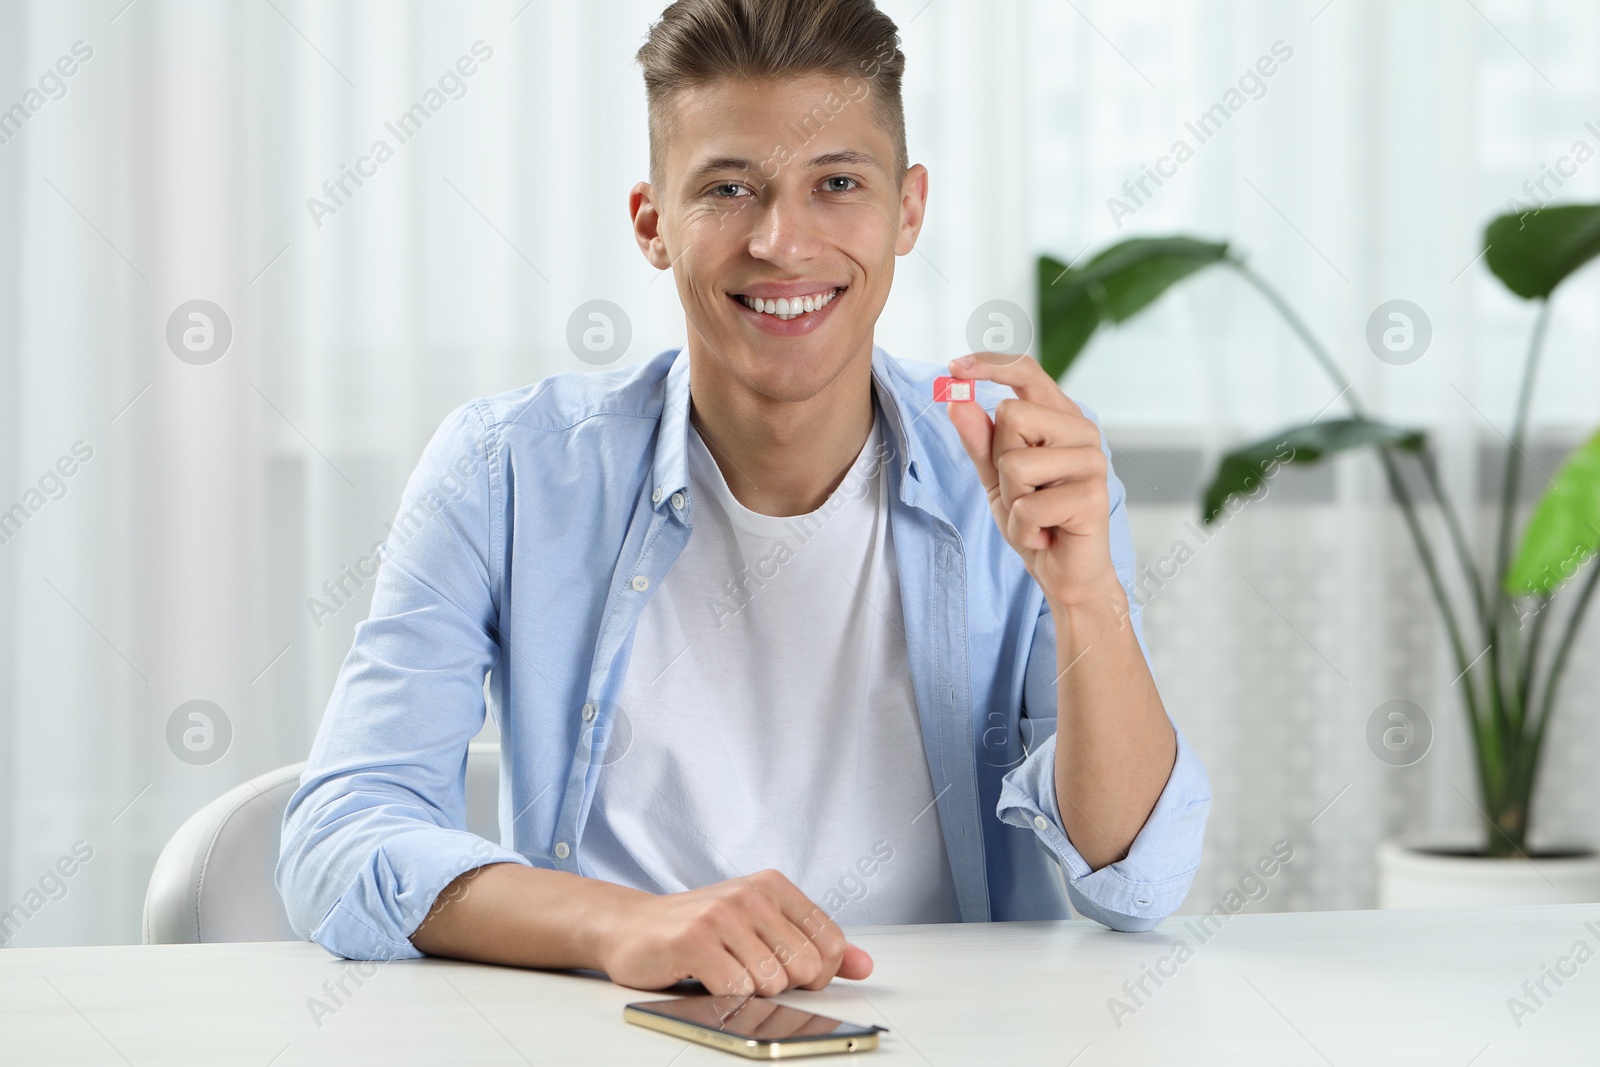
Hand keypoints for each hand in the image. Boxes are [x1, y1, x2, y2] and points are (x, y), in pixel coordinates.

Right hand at [597, 868, 873, 996]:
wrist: (633, 927)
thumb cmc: (700, 928)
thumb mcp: (763, 926)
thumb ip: (814, 944)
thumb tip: (865, 965)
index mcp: (774, 885)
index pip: (830, 942)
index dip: (818, 972)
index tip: (791, 971)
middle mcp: (751, 894)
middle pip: (806, 966)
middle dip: (784, 985)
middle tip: (751, 973)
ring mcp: (722, 915)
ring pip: (772, 982)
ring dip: (750, 991)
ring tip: (726, 971)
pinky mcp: (695, 940)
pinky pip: (736, 989)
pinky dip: (725, 995)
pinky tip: (708, 977)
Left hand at [944, 352, 1117, 607]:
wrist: (1063, 571)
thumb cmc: (1033, 519)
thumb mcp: (996, 477)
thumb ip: (979, 440)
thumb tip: (957, 402)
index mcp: (1060, 417)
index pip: (1028, 371)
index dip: (991, 364)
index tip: (954, 367)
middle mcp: (1082, 431)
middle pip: (1012, 415)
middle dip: (1000, 461)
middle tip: (1022, 492)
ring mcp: (1093, 460)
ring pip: (1015, 463)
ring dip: (1011, 501)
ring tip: (1034, 516)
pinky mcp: (1093, 495)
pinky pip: (1027, 505)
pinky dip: (1022, 529)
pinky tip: (1044, 534)